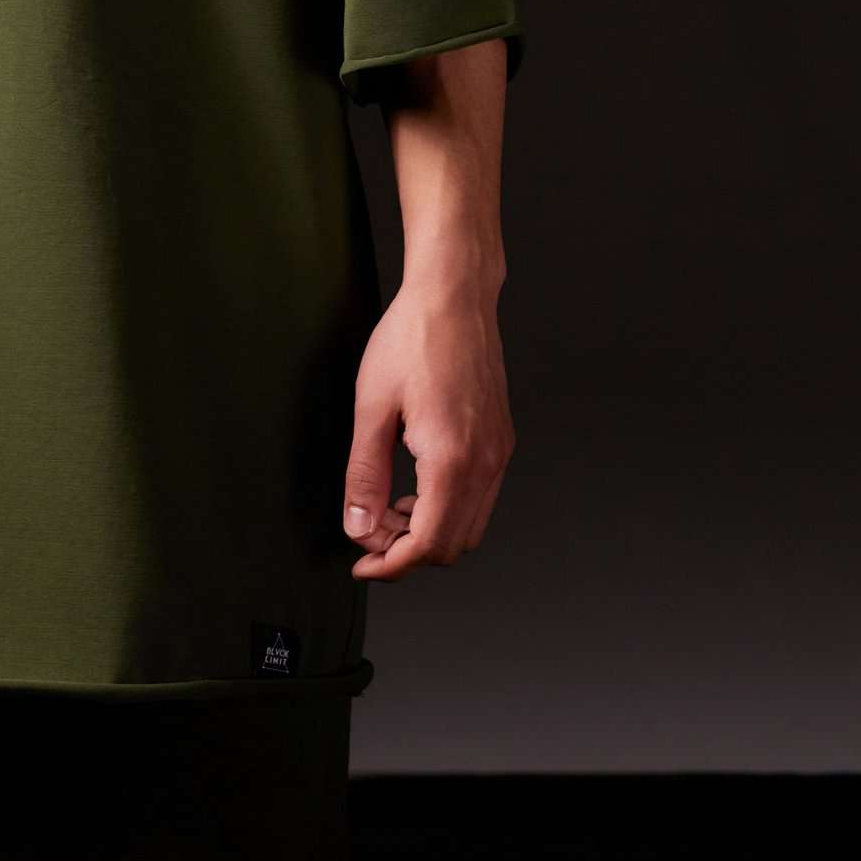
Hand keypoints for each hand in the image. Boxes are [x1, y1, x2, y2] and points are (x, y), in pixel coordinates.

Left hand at [342, 270, 513, 578]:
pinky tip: (417, 484)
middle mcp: (484, 463)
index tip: (363, 563)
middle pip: (452, 546)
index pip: (426, 545)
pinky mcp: (501, 439)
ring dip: (429, 532)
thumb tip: (359, 528)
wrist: (454, 295)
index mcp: (451, 460)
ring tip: (390, 507)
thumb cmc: (412, 338)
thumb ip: (364, 476)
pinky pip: (480, 498)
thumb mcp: (371, 408)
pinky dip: (449, 508)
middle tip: (370, 531)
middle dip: (408, 551)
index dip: (390, 565)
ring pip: (470, 526)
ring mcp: (498, 452)